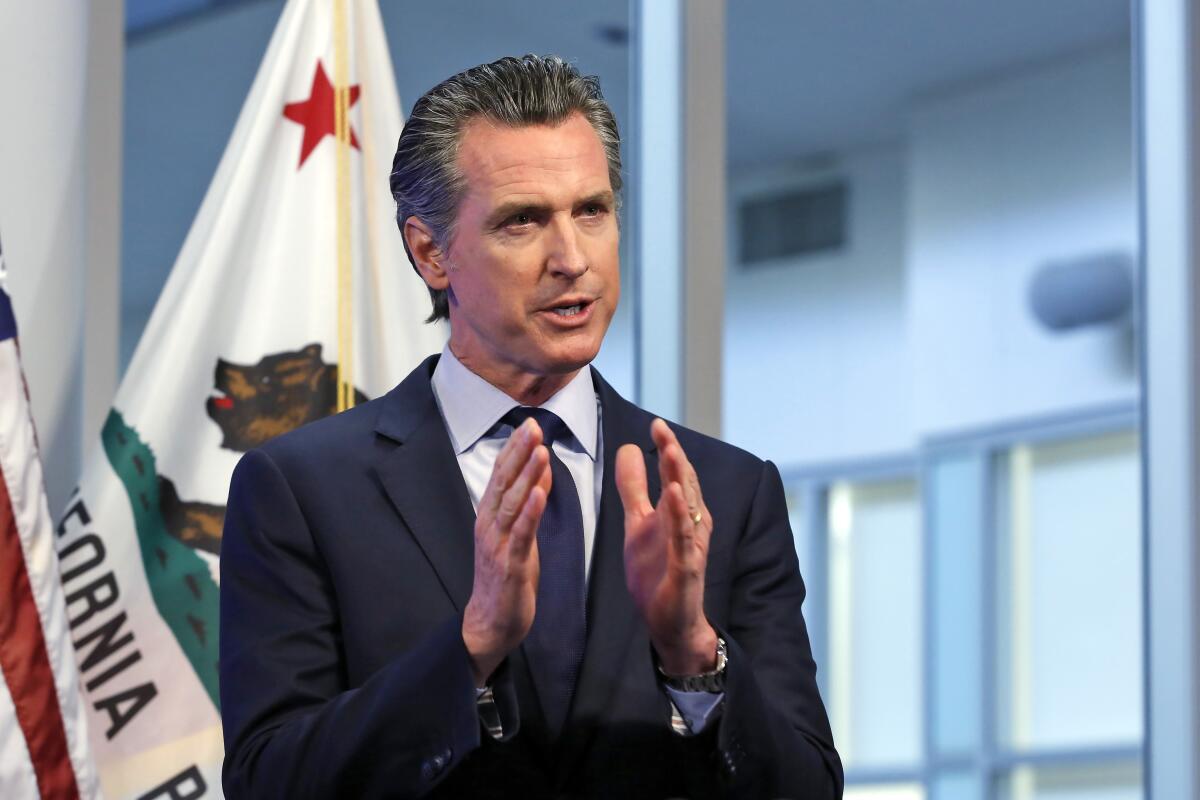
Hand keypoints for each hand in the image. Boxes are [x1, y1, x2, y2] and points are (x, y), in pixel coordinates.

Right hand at [462, 418, 551, 685]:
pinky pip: (521, 534)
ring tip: (540, 450)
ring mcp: (497, 543)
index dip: (514, 448)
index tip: (528, 422)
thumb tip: (540, 469)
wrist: (490, 623)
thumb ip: (528, 501)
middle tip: (533, 425)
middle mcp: (489, 524)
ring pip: (512, 503)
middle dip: (519, 452)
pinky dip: (531, 512)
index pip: (501, 474)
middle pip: (504, 482)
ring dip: (526, 475)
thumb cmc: (506, 577)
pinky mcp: (510, 564)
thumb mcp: (519, 533)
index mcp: (490, 515)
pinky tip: (541, 494)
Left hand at [616, 419, 718, 675]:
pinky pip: (683, 537)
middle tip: (661, 428)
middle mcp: (691, 523)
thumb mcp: (638, 523)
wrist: (670, 623)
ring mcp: (691, 545)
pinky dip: (678, 515)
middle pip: (684, 482)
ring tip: (670, 451)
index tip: (654, 423)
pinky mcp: (687, 567)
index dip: (667, 448)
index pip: (675, 473)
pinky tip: (671, 495)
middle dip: (674, 454)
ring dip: (679, 477)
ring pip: (687, 505)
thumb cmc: (658, 572)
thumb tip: (628, 448)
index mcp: (680, 511)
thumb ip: (634, 488)